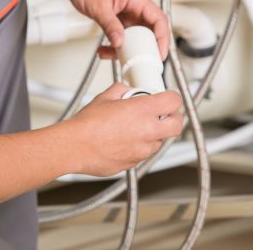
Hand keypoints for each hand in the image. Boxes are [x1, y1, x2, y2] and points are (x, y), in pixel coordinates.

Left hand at [62, 0, 168, 59]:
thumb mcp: (99, 7)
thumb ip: (111, 26)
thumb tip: (120, 42)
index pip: (158, 19)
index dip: (162, 38)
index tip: (159, 52)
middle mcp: (135, 6)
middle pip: (149, 30)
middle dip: (145, 47)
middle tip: (139, 60)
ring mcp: (126, 12)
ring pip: (135, 36)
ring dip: (126, 48)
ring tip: (114, 55)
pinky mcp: (118, 18)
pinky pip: (122, 35)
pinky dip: (115, 44)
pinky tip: (105, 49)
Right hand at [68, 83, 183, 176]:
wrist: (75, 146)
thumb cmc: (87, 125)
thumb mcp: (105, 97)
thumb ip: (121, 90)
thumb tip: (125, 89)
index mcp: (143, 111)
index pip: (174, 101)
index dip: (173, 98)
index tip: (168, 97)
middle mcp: (147, 131)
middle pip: (177, 125)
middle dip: (174, 118)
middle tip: (165, 114)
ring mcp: (142, 149)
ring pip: (160, 141)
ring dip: (155, 133)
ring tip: (137, 128)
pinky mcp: (134, 162)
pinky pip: (144, 153)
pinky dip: (140, 146)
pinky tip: (125, 140)